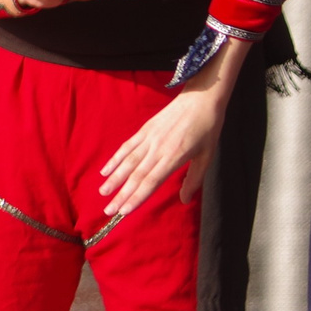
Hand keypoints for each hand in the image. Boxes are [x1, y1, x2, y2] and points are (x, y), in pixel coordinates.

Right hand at [98, 42, 245, 215]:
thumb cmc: (208, 129)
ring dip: (113, 179)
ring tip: (102, 192)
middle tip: (108, 211)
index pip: (150, 182)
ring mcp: (148, 139)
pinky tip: (105, 170)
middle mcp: (157, 149)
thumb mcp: (207, 156)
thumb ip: (194, 179)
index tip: (124, 212)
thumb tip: (185, 200)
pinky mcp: (144, 130)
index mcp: (174, 157)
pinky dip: (114, 159)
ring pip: (127, 162)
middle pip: (135, 176)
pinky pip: (126, 147)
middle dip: (120, 195)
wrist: (201, 99)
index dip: (136, 197)